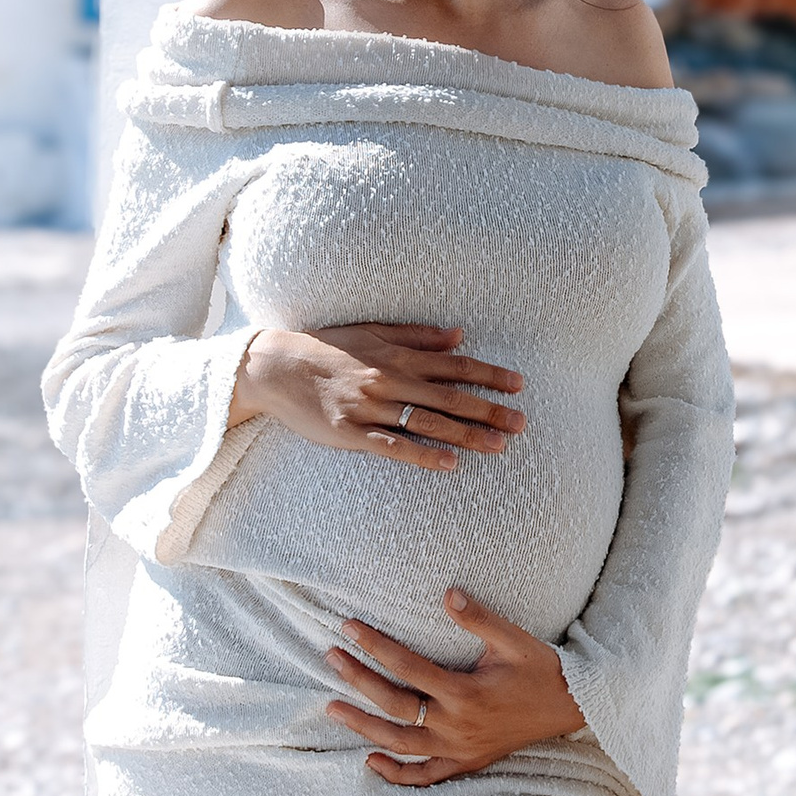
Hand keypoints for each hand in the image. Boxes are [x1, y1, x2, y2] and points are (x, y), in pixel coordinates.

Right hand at [229, 321, 523, 466]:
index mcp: (397, 355)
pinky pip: (393, 446)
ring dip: (466, 435)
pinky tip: (449, 463)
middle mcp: (388, 379)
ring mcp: (370, 407)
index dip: (489, 374)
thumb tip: (460, 335)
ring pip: (427, 423)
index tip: (518, 385)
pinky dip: (422, 454)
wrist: (274, 367)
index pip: (454, 365)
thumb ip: (417, 336)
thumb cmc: (326, 348)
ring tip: (498, 447)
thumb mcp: (372, 331)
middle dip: (488, 410)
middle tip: (522, 423)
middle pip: (449, 396)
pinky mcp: (351, 432)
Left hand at [325, 588, 585, 785]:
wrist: (570, 707)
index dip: (375, 646)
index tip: (348, 628)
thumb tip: (447, 593)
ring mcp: (459, 748)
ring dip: (363, 727)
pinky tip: (371, 762)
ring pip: (400, 742)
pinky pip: (425, 776)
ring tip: (332, 708)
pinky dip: (397, 773)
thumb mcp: (514, 639)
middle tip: (330, 658)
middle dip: (358, 680)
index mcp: (465, 692)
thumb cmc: (541, 669)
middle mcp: (456, 725)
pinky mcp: (466, 762)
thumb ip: (479, 618)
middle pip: (394, 704)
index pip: (407, 667)